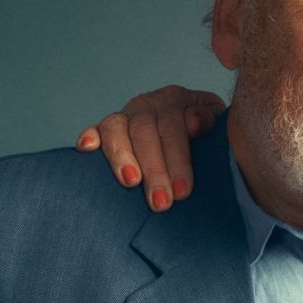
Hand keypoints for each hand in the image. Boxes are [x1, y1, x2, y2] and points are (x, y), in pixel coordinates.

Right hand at [75, 85, 224, 211]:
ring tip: (130, 182)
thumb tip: (196, 122)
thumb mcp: (215, 126)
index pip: (174, 128)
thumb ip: (209, 121)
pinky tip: (87, 148)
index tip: (183, 191)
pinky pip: (95, 129)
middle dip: (154, 169)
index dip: (178, 160)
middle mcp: (148, 104)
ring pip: (117, 129)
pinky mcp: (106, 128)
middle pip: (146, 133)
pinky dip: (90, 136)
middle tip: (161, 202)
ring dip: (122, 156)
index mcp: (176, 100)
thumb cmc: (205, 136)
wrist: (195, 129)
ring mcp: (126, 115)